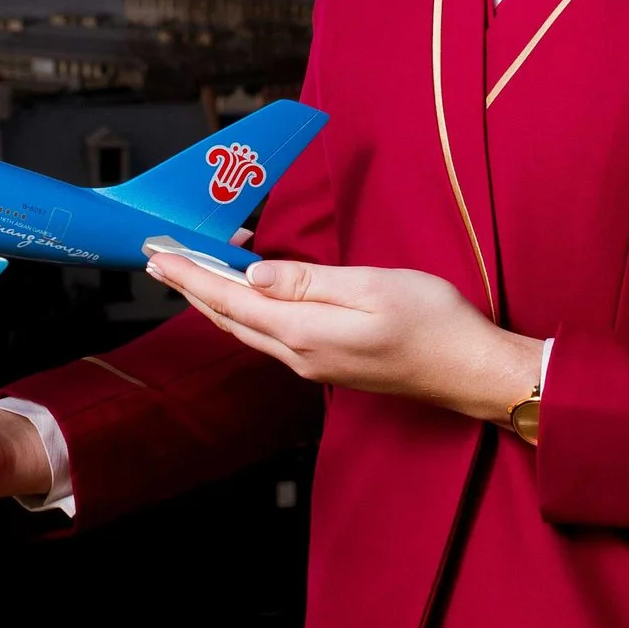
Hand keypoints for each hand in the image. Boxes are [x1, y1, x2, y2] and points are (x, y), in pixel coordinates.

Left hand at [145, 251, 543, 425]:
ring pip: (247, 330)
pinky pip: (270, 336)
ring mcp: (313, 365)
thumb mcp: (372, 286)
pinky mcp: (327, 365)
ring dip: (216, 300)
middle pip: (230, 319)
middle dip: (192, 287)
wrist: (469, 371)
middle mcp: (300, 355)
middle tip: (161, 259)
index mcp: (306, 332)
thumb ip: (309, 281)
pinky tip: (247, 295)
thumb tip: (254, 274)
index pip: (232, 300)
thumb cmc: (432, 322)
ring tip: (192, 273)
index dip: (192, 276)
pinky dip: (246, 311)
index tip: (159, 255)